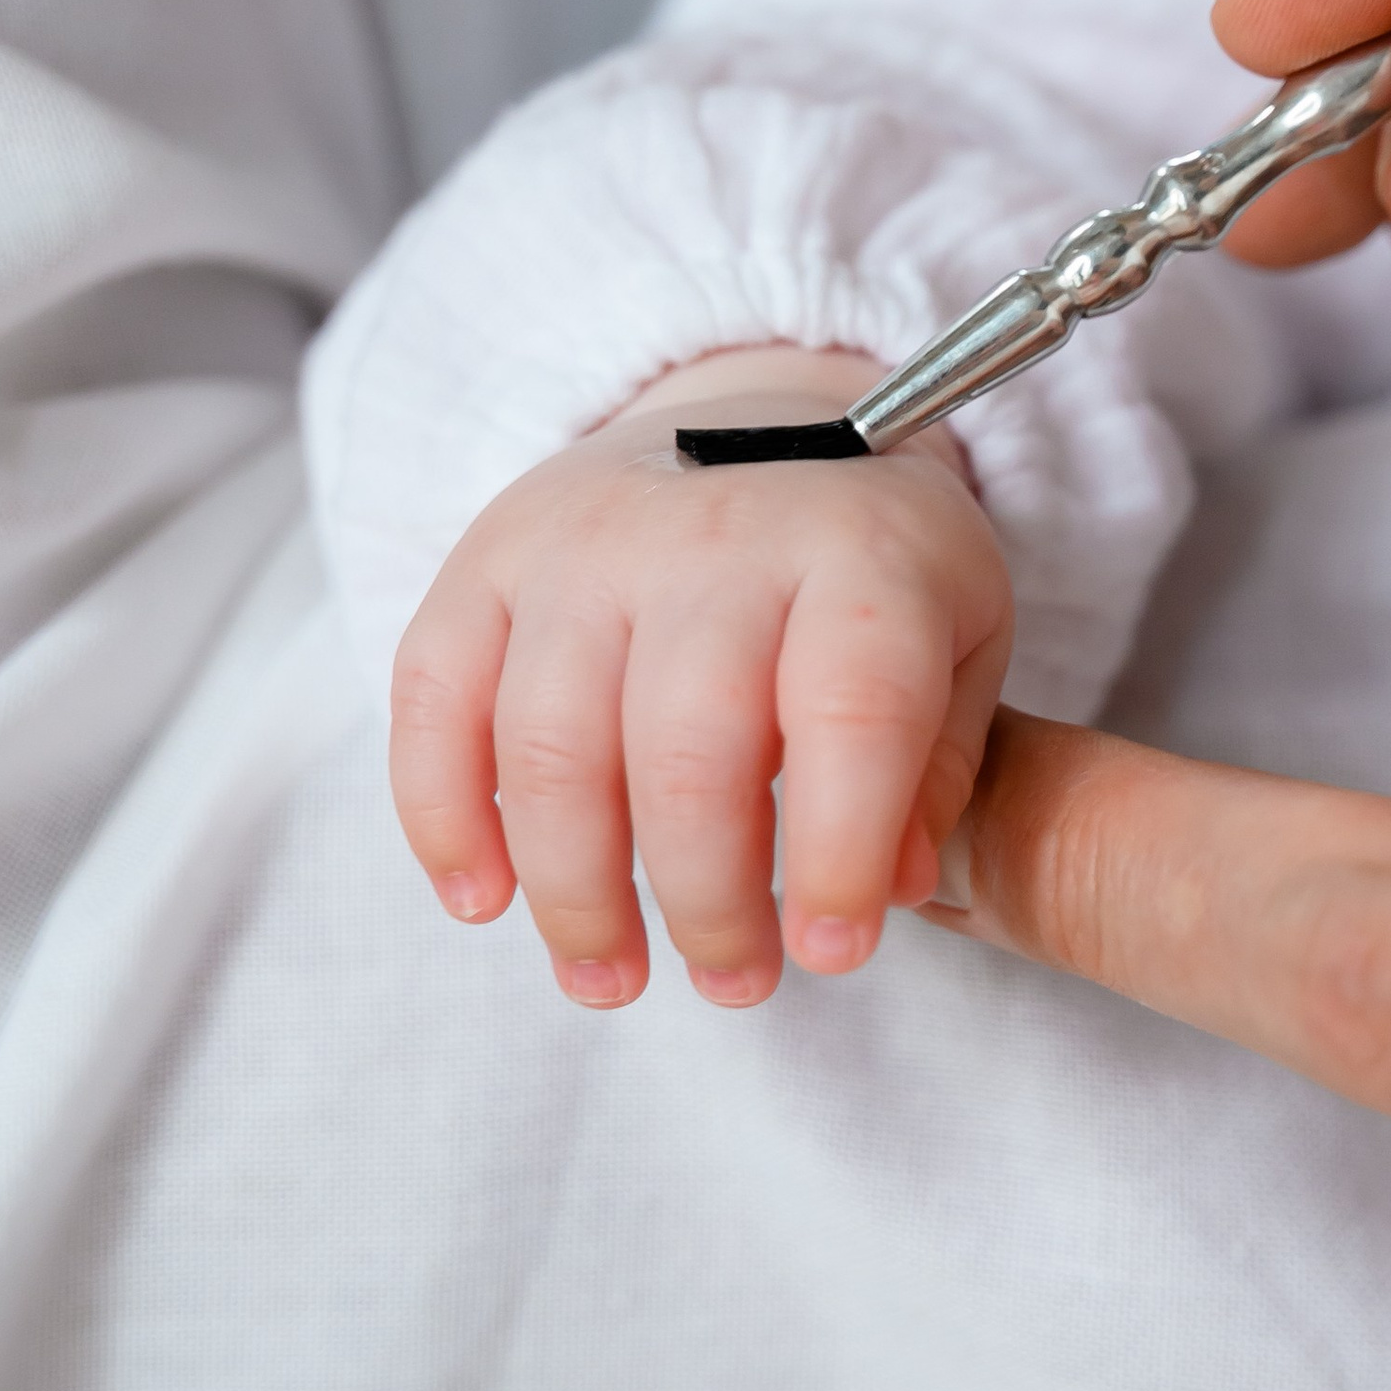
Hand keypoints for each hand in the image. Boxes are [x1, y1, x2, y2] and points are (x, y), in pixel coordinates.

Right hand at [391, 348, 1011, 1006]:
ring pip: (552, 743)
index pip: (848, 709)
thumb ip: (938, 765)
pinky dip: (445, 818)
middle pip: (686, 749)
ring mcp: (584, 540)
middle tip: (735, 982)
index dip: (835, 852)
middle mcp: (715, 535)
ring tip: (614, 977)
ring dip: (576, 893)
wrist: (755, 409)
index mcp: (860, 552)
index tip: (830, 952)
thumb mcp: (959, 634)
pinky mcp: (486, 557)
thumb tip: (887, 889)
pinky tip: (487, 902)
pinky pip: (431, 698)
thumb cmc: (866, 560)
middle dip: (706, 902)